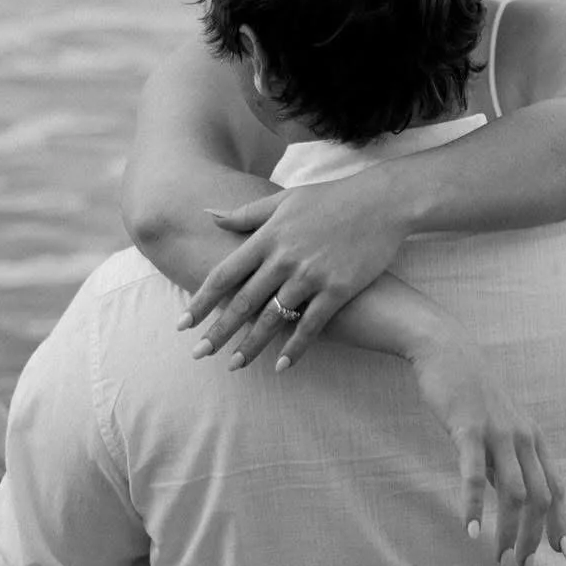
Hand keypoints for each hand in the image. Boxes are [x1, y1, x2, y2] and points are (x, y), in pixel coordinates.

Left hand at [178, 174, 408, 369]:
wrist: (382, 201)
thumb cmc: (332, 198)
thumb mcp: (284, 199)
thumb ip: (245, 213)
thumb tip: (208, 214)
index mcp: (268, 237)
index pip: (224, 274)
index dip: (201, 300)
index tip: (183, 323)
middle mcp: (284, 258)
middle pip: (242, 302)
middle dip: (218, 331)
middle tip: (198, 354)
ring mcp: (311, 275)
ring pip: (273, 318)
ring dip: (251, 345)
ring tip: (234, 365)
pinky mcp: (338, 288)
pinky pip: (311, 325)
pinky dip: (295, 348)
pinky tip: (281, 367)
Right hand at [409, 330, 565, 564]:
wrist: (448, 352)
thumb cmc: (472, 391)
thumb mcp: (499, 425)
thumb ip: (507, 458)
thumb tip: (510, 495)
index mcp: (533, 439)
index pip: (556, 488)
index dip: (560, 522)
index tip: (561, 552)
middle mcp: (523, 438)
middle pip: (540, 497)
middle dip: (535, 535)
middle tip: (522, 564)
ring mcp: (498, 434)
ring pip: (514, 492)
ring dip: (509, 529)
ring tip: (500, 555)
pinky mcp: (469, 430)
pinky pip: (475, 475)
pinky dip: (475, 506)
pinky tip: (470, 529)